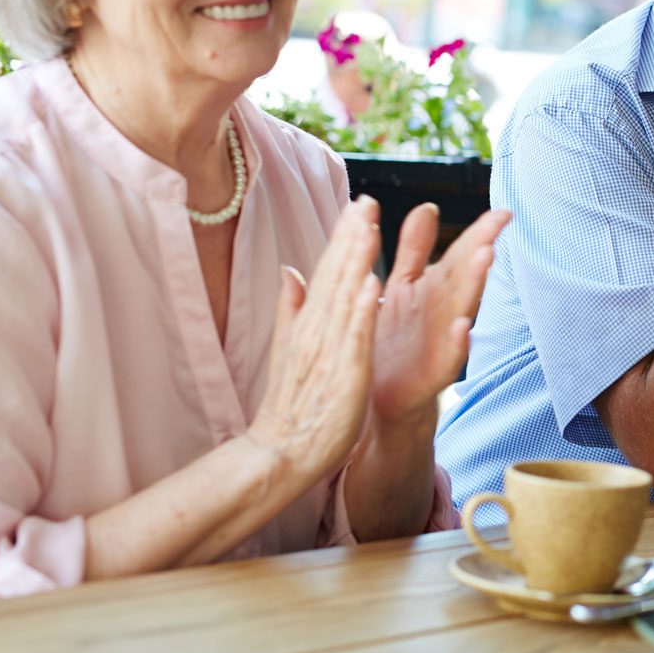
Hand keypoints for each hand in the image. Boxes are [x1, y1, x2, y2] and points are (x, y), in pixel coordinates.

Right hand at [247, 197, 383, 478]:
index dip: (344, 236)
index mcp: (310, 323)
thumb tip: (289, 270)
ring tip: (370, 225)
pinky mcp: (343, 375)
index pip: (328, 271)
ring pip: (344, 298)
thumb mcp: (291, 348)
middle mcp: (316, 330)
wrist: (279, 454)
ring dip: (356, 261)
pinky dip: (362, 312)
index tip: (360, 203)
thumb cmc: (293, 405)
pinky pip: (353, 339)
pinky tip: (374, 285)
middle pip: (335, 275)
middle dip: (351, 236)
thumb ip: (291, 307)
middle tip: (366, 198)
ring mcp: (328, 351)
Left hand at [371, 203, 510, 427]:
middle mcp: (442, 313)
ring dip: (475, 285)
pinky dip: (457, 343)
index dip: (480, 232)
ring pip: (461, 309)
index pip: (461, 254)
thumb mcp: (402, 288)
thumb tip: (428, 207)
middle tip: (498, 226)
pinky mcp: (429, 376)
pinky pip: (447, 359)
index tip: (504, 212)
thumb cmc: (392, 344)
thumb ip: (415, 249)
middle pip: (465, 277)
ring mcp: (439, 343)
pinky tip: (463, 327)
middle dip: (481, 250)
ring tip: (487, 257)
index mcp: (434, 289)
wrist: (376, 402)